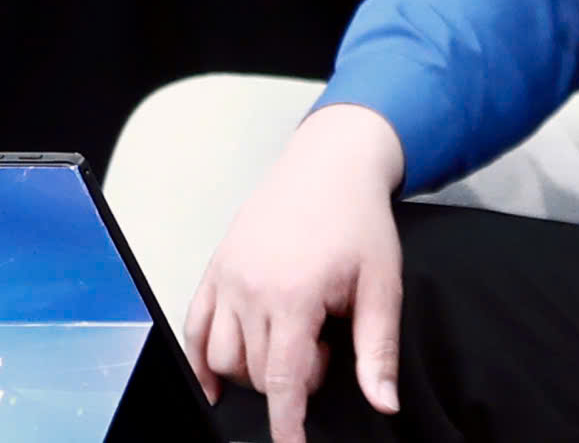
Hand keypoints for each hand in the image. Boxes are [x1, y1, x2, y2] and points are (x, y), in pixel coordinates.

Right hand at [184, 103, 406, 442]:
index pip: (281, 379)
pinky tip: (216, 379)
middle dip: (289, 380)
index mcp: (294, 294)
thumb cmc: (358, 217)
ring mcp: (228, 276)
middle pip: (255, 371)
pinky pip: (195, 325)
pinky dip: (201, 358)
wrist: (331, 161)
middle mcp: (251, 288)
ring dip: (252, 369)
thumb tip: (383, 402)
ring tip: (292, 337)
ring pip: (221, 355)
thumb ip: (378, 348)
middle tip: (324, 345)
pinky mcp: (217, 266)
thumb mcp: (382, 282)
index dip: (287, 423)